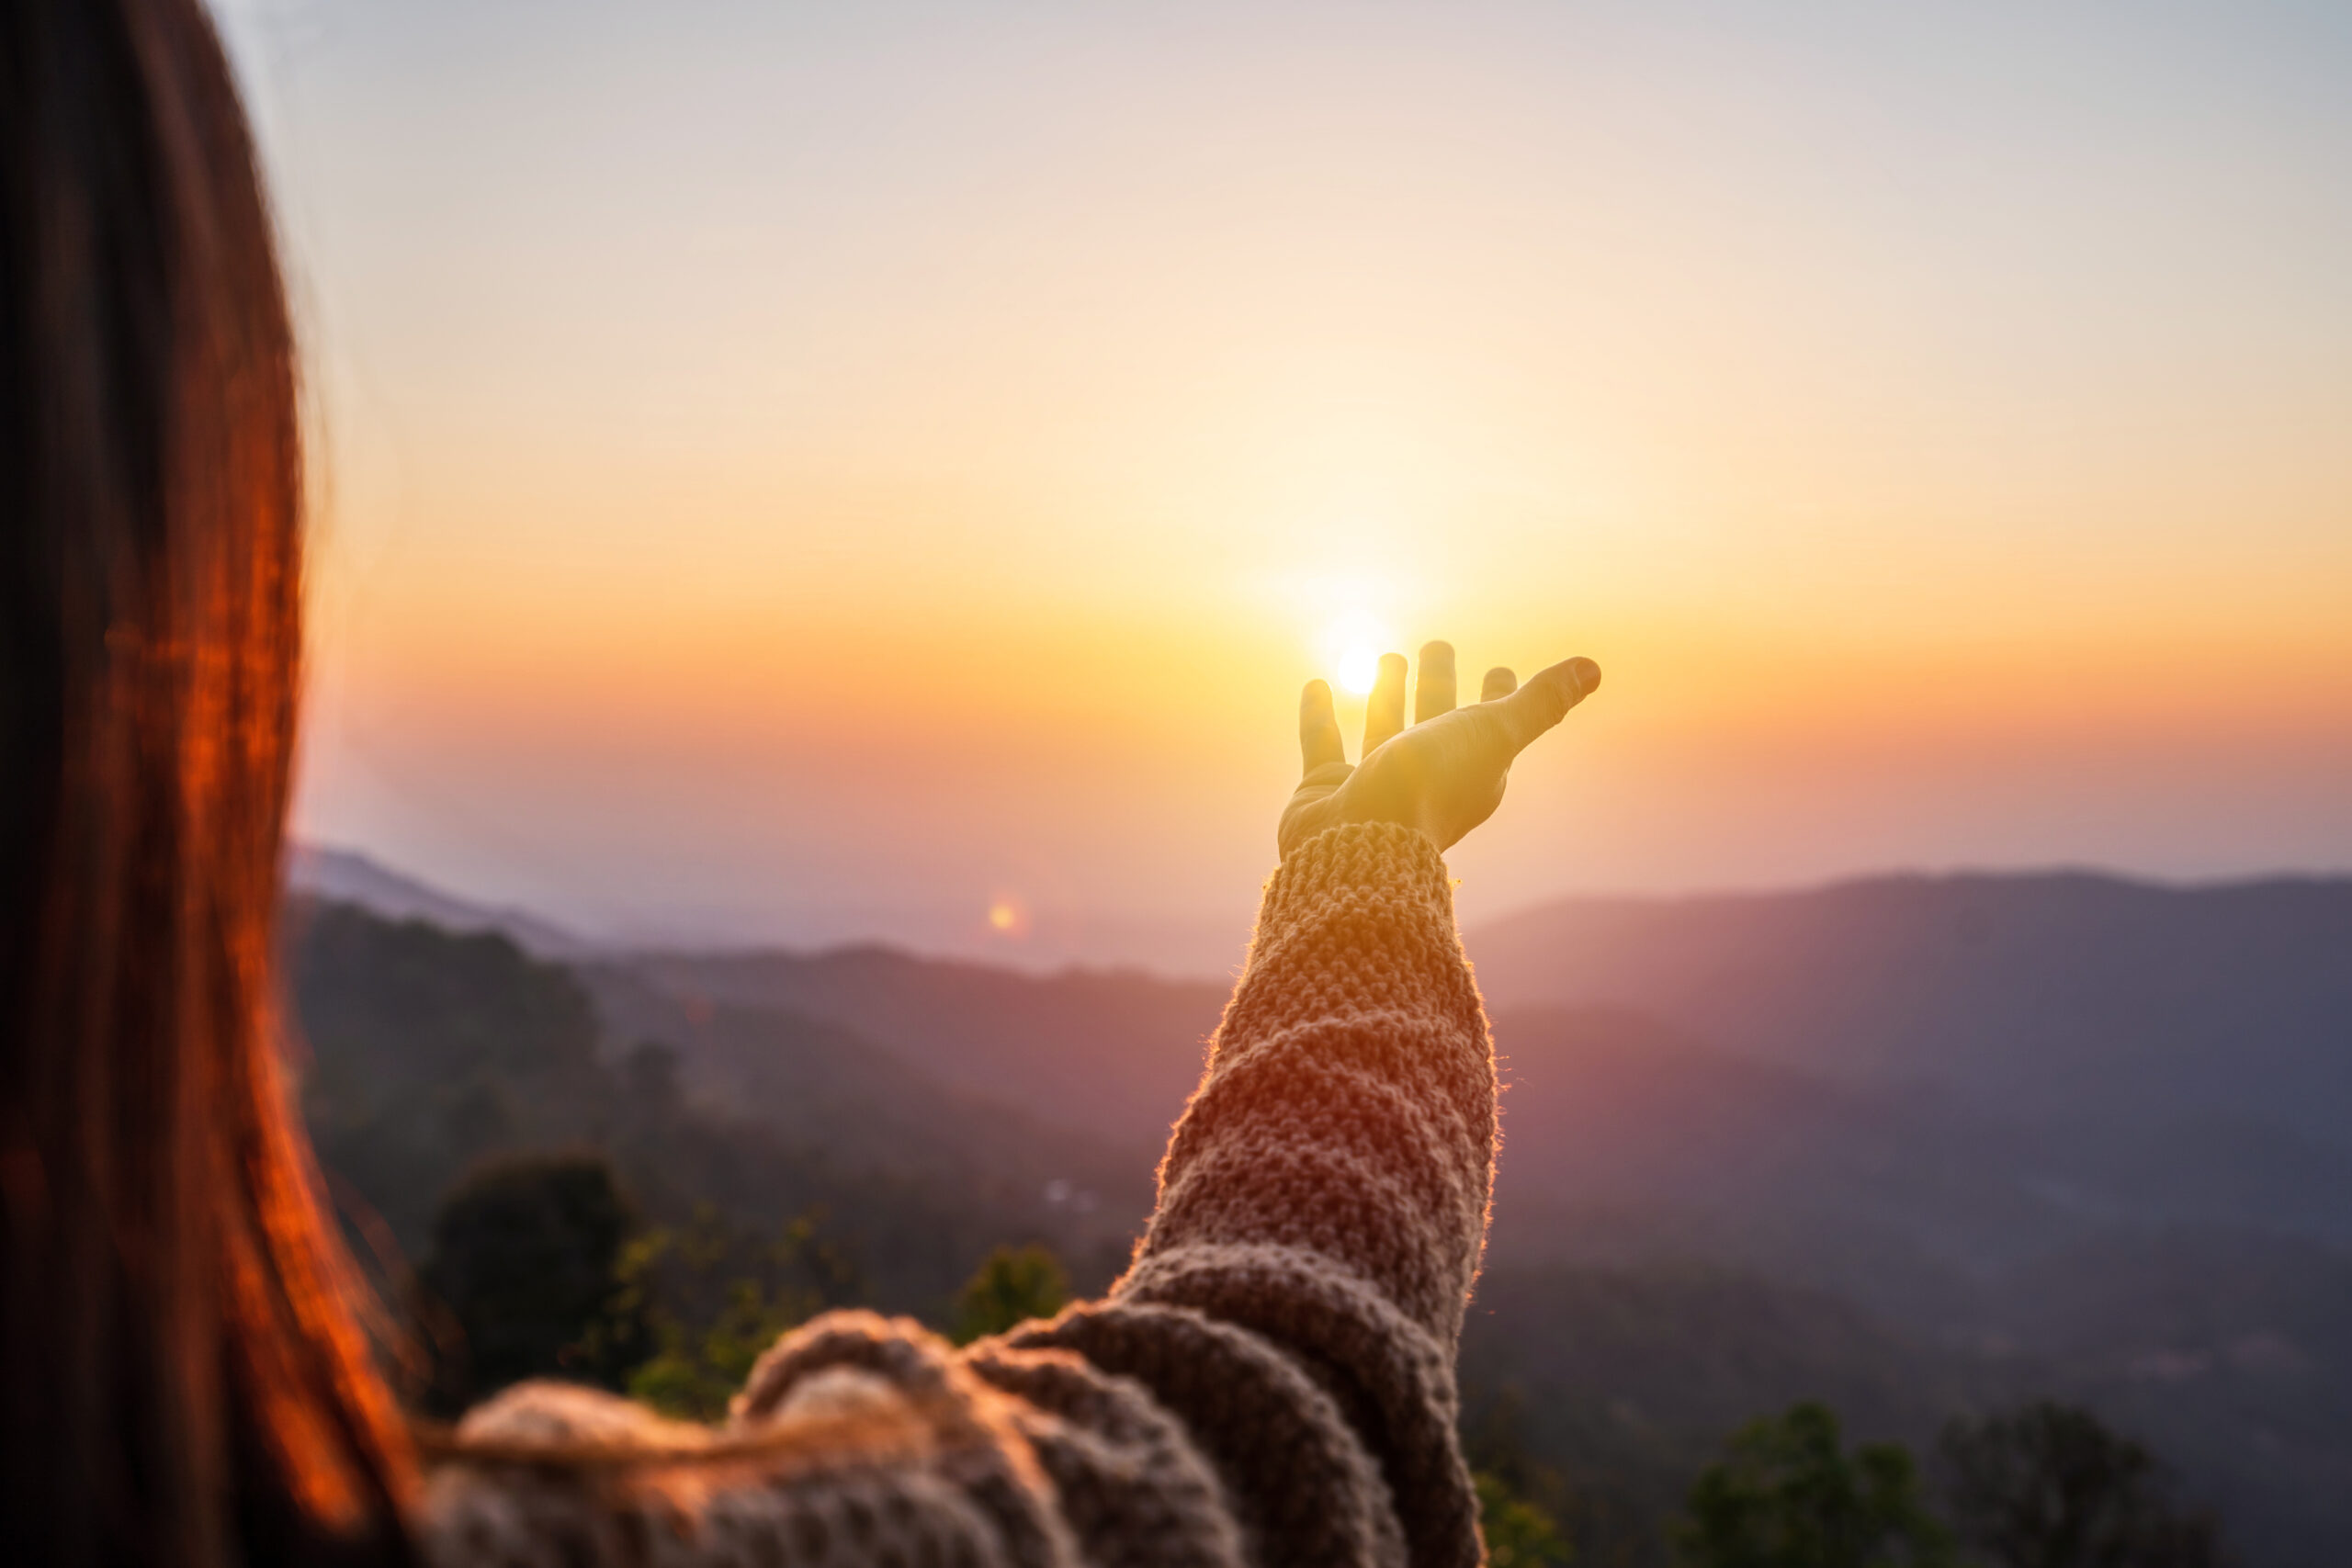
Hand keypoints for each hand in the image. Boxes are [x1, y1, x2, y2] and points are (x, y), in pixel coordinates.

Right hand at [1277, 642, 1599, 858]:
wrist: (1357, 848)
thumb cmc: (1430, 790)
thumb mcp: (1493, 736)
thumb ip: (1539, 703)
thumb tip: (1595, 667)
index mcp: (1472, 773)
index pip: (1492, 725)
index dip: (1499, 696)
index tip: (1501, 669)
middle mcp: (1425, 779)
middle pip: (1437, 721)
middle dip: (1439, 684)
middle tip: (1437, 645)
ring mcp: (1374, 785)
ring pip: (1384, 728)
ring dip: (1387, 693)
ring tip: (1388, 655)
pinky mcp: (1327, 791)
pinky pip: (1323, 744)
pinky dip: (1319, 714)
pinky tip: (1316, 683)